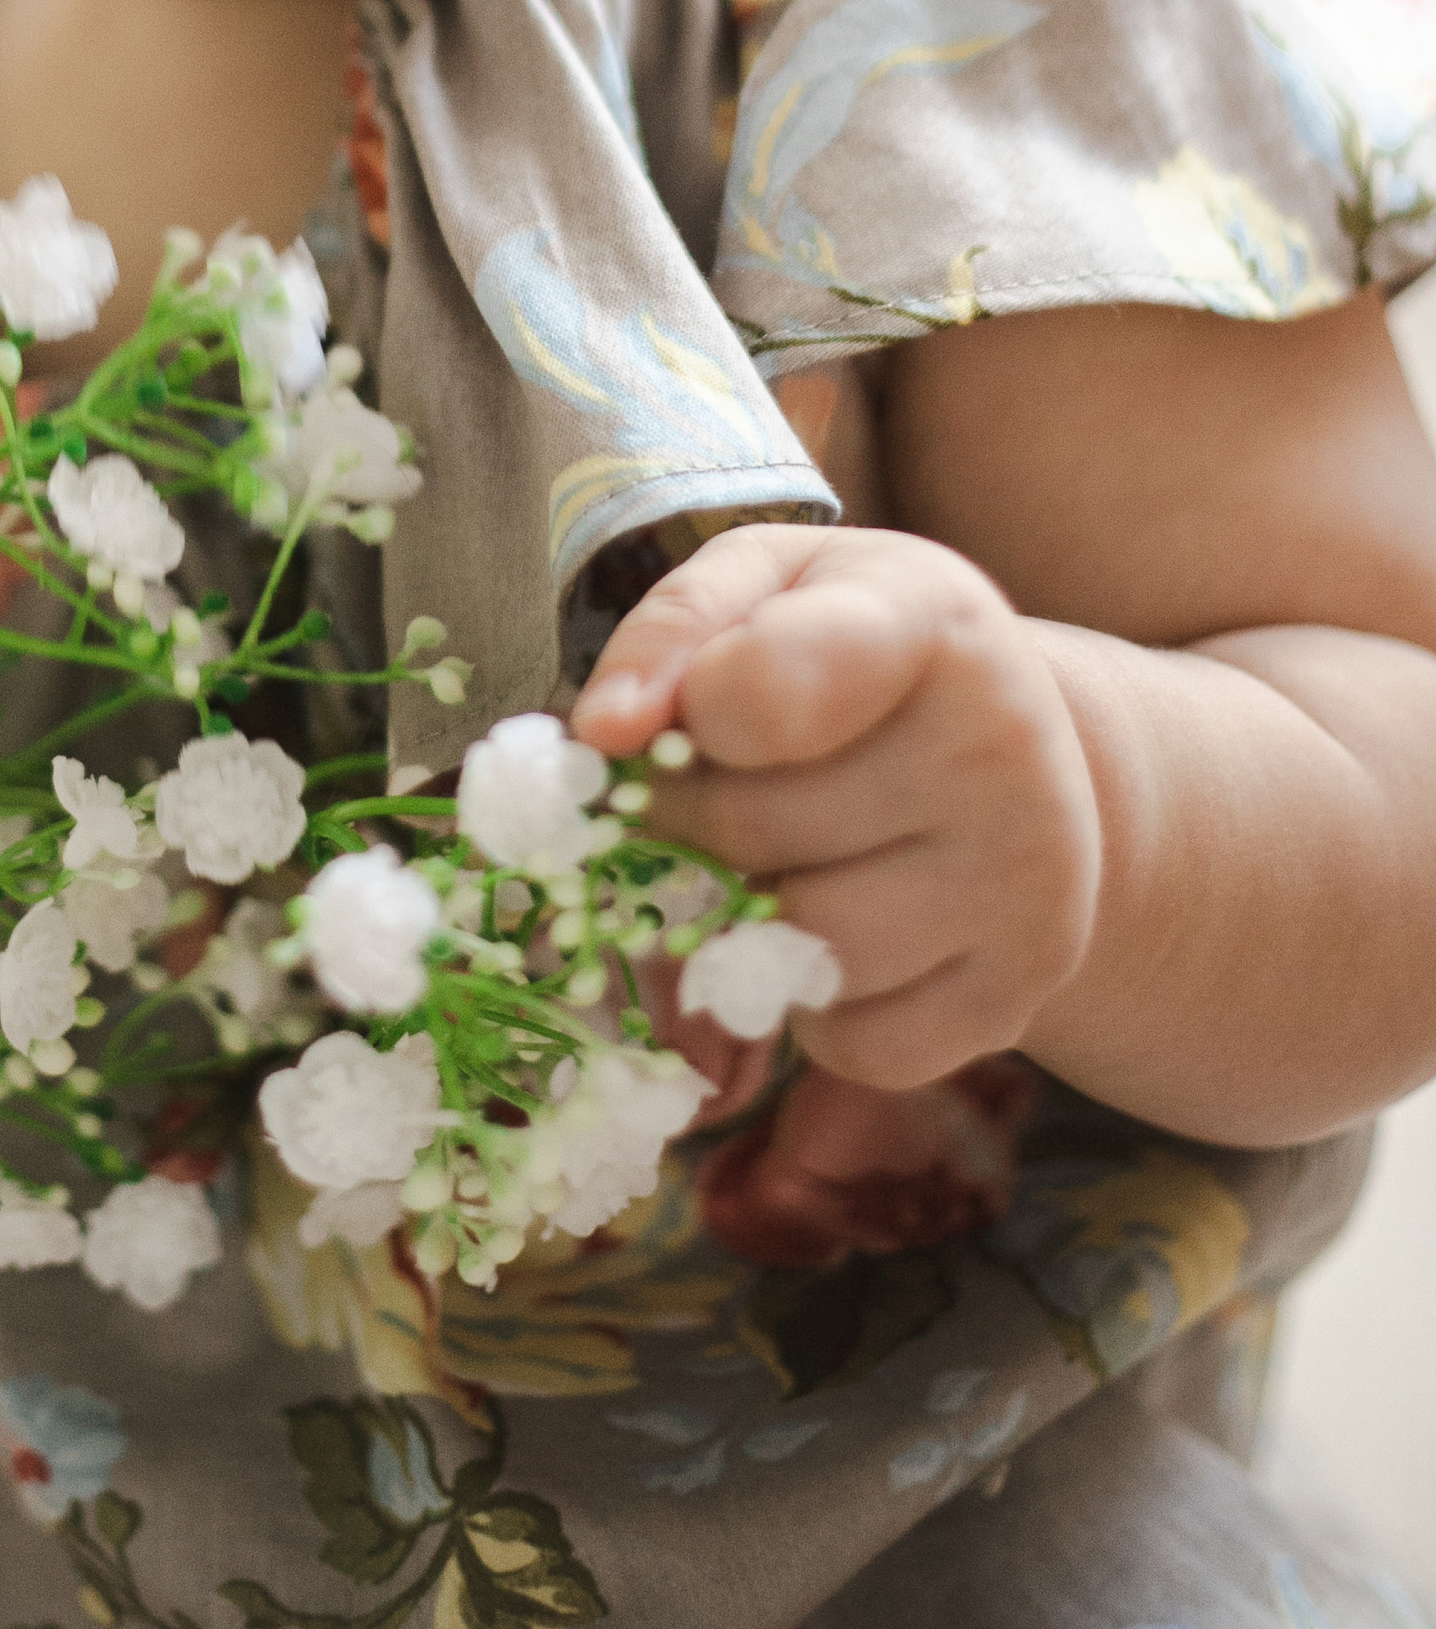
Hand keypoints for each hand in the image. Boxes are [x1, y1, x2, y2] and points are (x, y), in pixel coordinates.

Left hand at [570, 524, 1101, 1089]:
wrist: (1018, 739)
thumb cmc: (855, 647)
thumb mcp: (769, 581)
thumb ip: (676, 630)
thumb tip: (603, 729)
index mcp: (924, 619)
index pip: (767, 689)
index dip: (687, 711)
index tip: (678, 713)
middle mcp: (1000, 747)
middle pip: (752, 831)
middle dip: (690, 819)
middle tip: (703, 790)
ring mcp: (1024, 881)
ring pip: (801, 949)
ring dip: (751, 921)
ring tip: (782, 856)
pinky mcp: (1018, 990)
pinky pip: (857, 1047)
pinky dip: (815, 1009)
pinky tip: (836, 929)